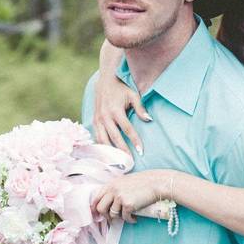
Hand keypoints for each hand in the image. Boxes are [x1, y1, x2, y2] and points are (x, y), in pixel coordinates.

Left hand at [91, 170, 170, 223]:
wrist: (156, 182)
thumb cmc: (142, 182)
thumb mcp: (124, 182)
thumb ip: (115, 189)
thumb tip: (108, 202)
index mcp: (111, 184)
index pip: (96, 197)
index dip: (95, 208)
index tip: (97, 214)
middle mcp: (113, 190)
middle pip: (100, 208)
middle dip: (105, 215)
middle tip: (112, 218)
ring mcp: (120, 197)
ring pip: (112, 214)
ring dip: (118, 218)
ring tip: (125, 217)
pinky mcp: (128, 205)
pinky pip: (124, 217)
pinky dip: (129, 220)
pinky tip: (134, 218)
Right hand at [94, 40, 150, 154]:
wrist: (104, 80)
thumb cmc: (121, 88)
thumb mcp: (133, 94)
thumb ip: (140, 107)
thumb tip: (149, 119)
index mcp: (115, 110)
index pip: (127, 129)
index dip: (134, 141)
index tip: (141, 151)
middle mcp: (105, 117)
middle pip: (115, 138)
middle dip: (123, 151)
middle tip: (130, 163)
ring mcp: (98, 120)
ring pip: (103, 140)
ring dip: (111, 152)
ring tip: (118, 163)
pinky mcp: (94, 121)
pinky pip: (97, 137)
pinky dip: (102, 147)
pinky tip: (107, 155)